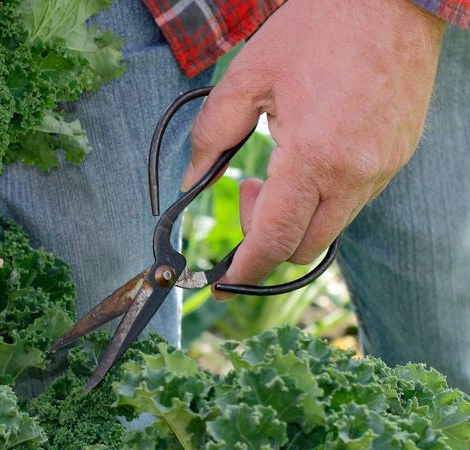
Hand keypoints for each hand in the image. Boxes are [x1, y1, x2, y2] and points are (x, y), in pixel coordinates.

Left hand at [182, 0, 444, 297]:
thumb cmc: (318, 27)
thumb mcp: (248, 76)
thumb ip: (212, 134)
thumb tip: (189, 180)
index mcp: (314, 158)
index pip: (274, 240)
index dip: (244, 269)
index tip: (222, 283)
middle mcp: (355, 173)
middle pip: (303, 247)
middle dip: (265, 239)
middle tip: (246, 190)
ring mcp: (384, 167)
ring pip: (331, 227)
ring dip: (295, 217)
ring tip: (277, 165)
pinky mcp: (398, 156)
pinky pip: (355, 201)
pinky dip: (323, 197)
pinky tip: (308, 156)